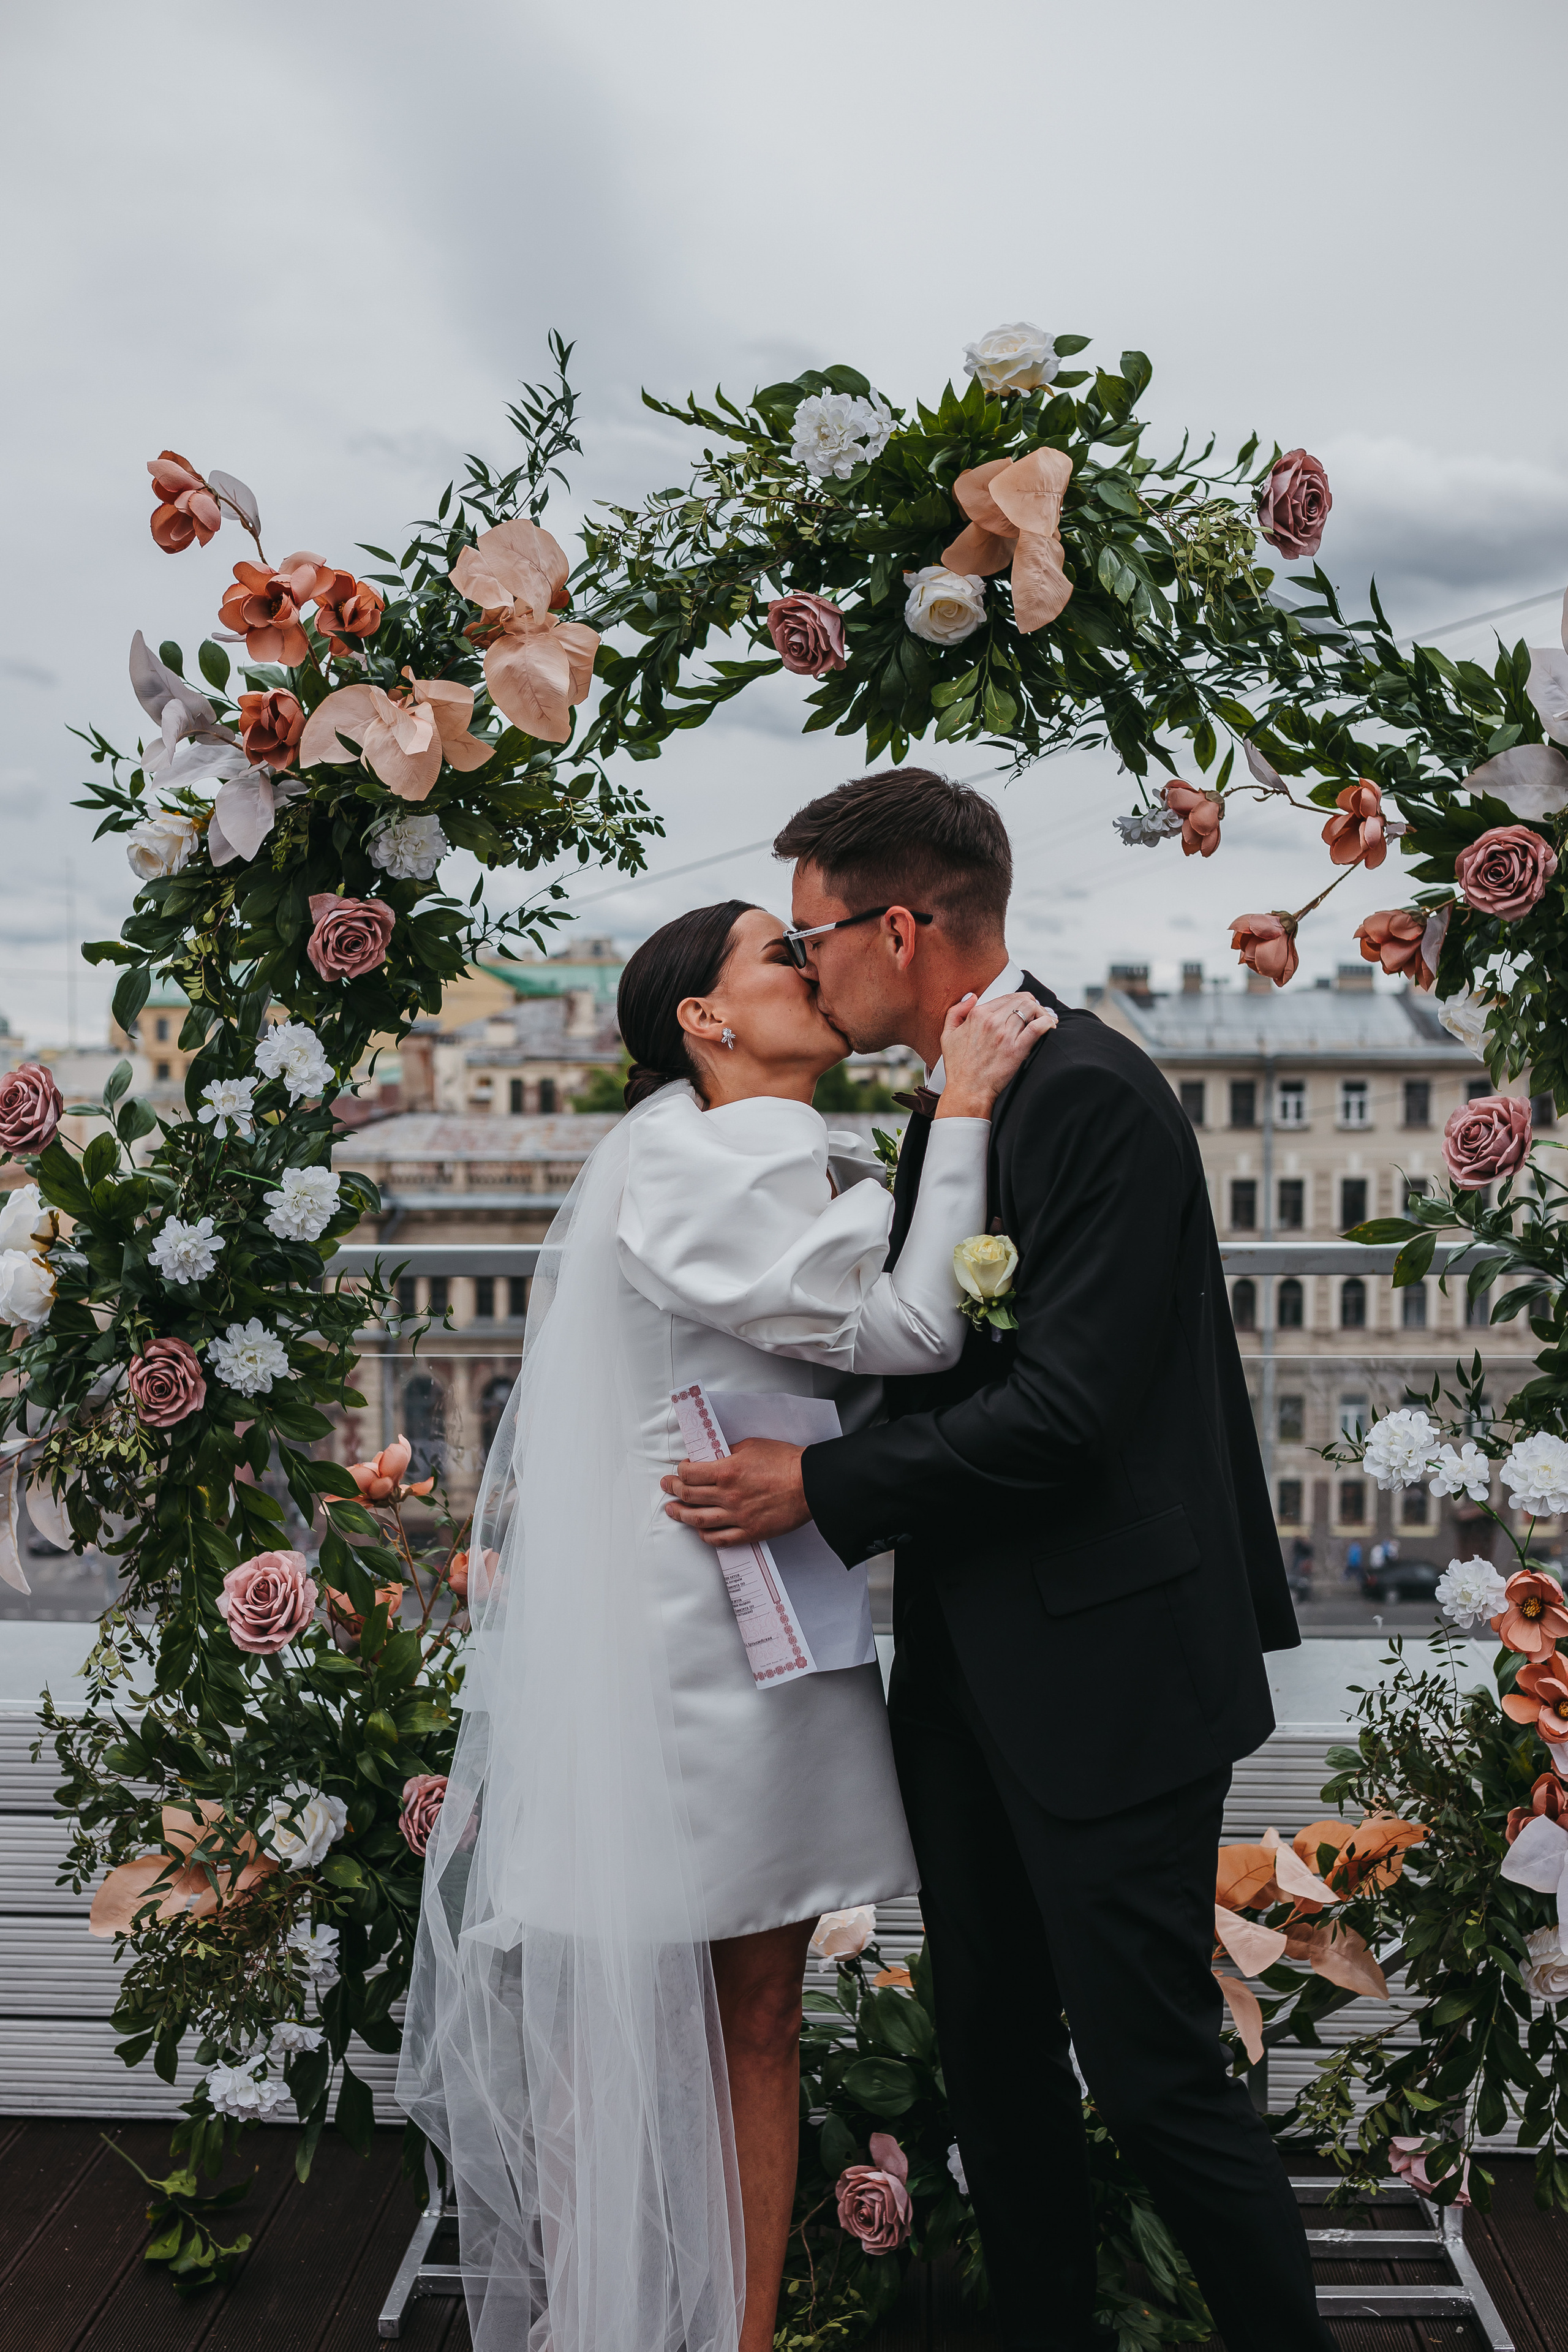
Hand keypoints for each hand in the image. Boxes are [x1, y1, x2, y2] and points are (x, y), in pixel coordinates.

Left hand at [661, 1438, 809, 1546]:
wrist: (810, 1483)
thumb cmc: (785, 1462)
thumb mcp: (752, 1446)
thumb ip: (728, 1453)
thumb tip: (713, 1457)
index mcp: (726, 1471)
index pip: (690, 1473)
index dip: (680, 1471)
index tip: (680, 1469)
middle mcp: (728, 1495)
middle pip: (690, 1495)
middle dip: (673, 1489)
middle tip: (667, 1487)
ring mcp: (738, 1516)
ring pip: (699, 1519)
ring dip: (681, 1514)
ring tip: (673, 1510)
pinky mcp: (750, 1532)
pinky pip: (720, 1538)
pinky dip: (705, 1535)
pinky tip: (700, 1530)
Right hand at [936, 990, 1057, 1118]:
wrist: (967, 1091)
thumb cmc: (959, 1067)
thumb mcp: (948, 1035)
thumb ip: (956, 1012)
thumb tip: (971, 997)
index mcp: (977, 1015)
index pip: (1007, 997)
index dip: (1019, 1000)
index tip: (1024, 1009)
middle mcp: (992, 1022)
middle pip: (1022, 1000)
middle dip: (1033, 1004)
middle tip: (1037, 1014)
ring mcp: (1005, 1035)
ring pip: (1031, 1009)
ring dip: (1042, 1013)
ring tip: (1044, 1020)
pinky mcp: (1017, 1049)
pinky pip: (1037, 1027)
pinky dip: (1047, 1023)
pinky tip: (1049, 1026)